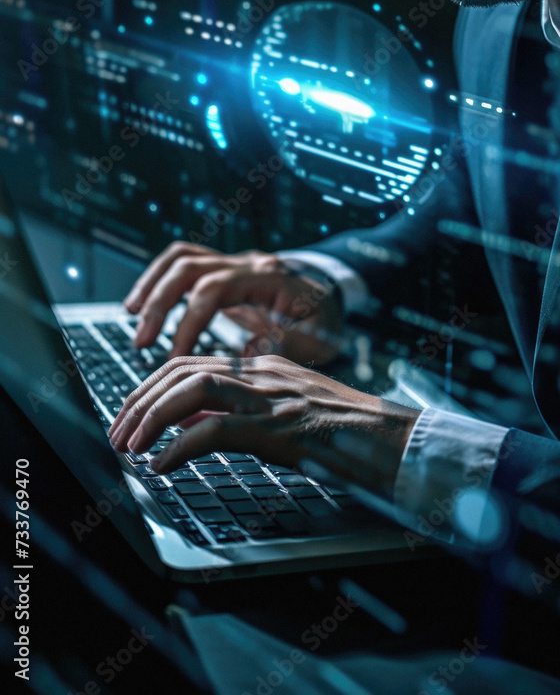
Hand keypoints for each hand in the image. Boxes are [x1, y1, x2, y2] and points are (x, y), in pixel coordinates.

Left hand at [109, 354, 419, 496]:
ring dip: (151, 416)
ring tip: (130, 446)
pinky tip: (163, 466)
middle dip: (140, 399)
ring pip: (192, 388)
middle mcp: (263, 375)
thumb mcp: (293, 415)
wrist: (397, 442)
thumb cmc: (352, 436)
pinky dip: (179, 446)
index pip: (194, 363)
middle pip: (183, 369)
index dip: (154, 388)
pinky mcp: (280, 428)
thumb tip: (197, 428)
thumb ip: (249, 414)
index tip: (133, 415)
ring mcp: (272, 398)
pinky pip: (214, 429)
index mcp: (265, 368)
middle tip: (118, 432)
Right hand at [124, 242, 343, 364]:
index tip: (174, 356)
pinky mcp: (223, 271)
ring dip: (152, 285)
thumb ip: (287, 345)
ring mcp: (234, 262)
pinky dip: (159, 280)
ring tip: (131, 316)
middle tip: (140, 342)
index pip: (214, 289)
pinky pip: (183, 263)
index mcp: (268, 277)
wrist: (332, 296)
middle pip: (189, 266)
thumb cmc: (326, 321)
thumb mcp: (320, 338)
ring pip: (181, 257)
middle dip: (159, 302)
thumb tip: (247, 351)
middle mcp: (247, 262)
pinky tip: (143, 305)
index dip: (189, 322)